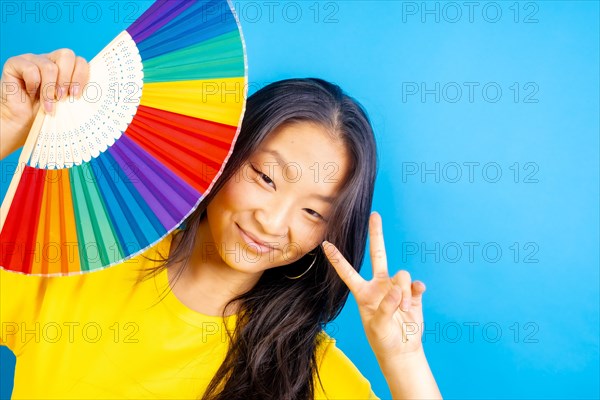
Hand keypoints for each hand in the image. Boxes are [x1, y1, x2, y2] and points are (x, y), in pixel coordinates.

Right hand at [0, 49, 88, 159]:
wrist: (21, 123)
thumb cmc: (46, 115)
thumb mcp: (67, 104)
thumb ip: (78, 93)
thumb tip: (98, 94)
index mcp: (65, 69)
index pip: (80, 61)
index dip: (81, 77)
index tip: (77, 96)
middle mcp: (50, 60)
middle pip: (67, 55)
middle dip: (68, 79)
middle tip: (63, 98)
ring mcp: (33, 60)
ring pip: (50, 66)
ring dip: (50, 89)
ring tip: (48, 104)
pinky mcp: (16, 63)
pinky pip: (31, 69)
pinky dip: (33, 85)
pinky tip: (30, 94)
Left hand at [321, 211, 426, 362]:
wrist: (403, 349)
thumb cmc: (383, 339)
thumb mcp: (377, 326)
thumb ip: (385, 307)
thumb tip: (397, 290)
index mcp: (363, 292)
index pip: (347, 272)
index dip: (337, 259)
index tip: (325, 244)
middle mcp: (379, 285)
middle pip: (379, 254)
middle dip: (377, 234)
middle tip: (375, 215)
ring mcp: (396, 288)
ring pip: (401, 275)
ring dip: (403, 294)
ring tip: (403, 311)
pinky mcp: (412, 293)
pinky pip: (415, 284)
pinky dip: (415, 291)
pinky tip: (415, 299)